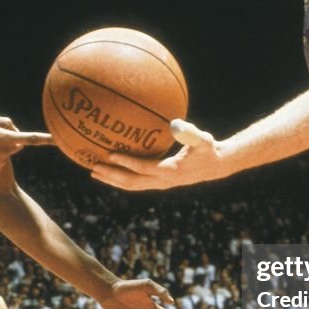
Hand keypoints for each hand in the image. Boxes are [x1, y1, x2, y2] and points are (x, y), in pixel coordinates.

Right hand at [0, 115, 54, 174]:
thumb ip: (3, 121)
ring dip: (0, 147)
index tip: (56, 140)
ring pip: (8, 151)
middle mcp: (3, 150)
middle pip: (17, 142)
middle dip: (10, 138)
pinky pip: (0, 160)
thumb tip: (16, 129)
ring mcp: (0, 161)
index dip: (43, 139)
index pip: (27, 138)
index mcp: (2, 137)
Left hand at [90, 119, 225, 191]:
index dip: (127, 163)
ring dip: (112, 179)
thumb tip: (175, 123)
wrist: (215, 166)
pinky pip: (135, 182)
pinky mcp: (157, 183)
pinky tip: (109, 169)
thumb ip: (190, 133)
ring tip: (93, 172)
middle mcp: (163, 182)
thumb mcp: (203, 140)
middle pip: (132, 182)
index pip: (145, 168)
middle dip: (112, 175)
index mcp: (171, 171)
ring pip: (131, 185)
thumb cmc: (208, 149)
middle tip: (93, 167)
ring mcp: (159, 184)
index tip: (111, 154)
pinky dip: (120, 177)